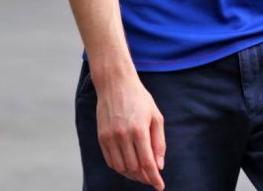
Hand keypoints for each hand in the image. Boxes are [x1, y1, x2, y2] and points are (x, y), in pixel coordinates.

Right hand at [95, 71, 165, 188]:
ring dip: (132, 175)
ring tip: (141, 173)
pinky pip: (111, 161)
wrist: (116, 83)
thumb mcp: (155, 116)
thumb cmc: (140, 99)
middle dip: (145, 177)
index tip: (160, 186)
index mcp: (139, 129)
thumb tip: (159, 166)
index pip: (147, 162)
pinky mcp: (102, 137)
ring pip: (122, 168)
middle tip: (151, 178)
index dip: (154, 178)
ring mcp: (110, 137)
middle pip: (134, 168)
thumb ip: (159, 142)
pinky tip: (128, 165)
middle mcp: (123, 135)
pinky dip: (120, 168)